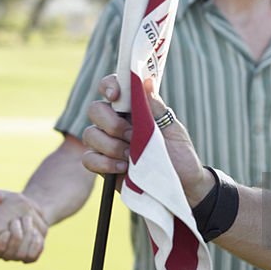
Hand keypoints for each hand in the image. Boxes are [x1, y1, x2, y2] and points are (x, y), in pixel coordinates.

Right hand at [0, 190, 46, 261]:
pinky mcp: (29, 255)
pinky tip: (36, 232)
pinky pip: (33, 256)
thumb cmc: (7, 203)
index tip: (6, 224)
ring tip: (28, 221)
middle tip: (19, 219)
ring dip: (26, 239)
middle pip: (9, 255)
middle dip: (16, 237)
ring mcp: (15, 256)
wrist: (23, 211)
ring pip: (21, 255)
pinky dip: (36, 245)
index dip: (0, 242)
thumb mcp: (0, 196)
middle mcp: (1, 253)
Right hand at [80, 74, 214, 204]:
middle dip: (110, 122)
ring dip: (110, 145)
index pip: (112, 87)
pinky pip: (88, 158)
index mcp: (134, 109)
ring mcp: (107, 144)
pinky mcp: (102, 165)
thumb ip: (156, 108)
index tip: (115, 96)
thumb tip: (146, 80)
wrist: (182, 188)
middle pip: (95, 109)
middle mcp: (116, 123)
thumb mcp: (173, 130)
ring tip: (130, 157)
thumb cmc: (180, 156)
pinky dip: (103, 163)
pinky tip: (123, 168)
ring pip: (89, 134)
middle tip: (131, 135)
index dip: (109, 86)